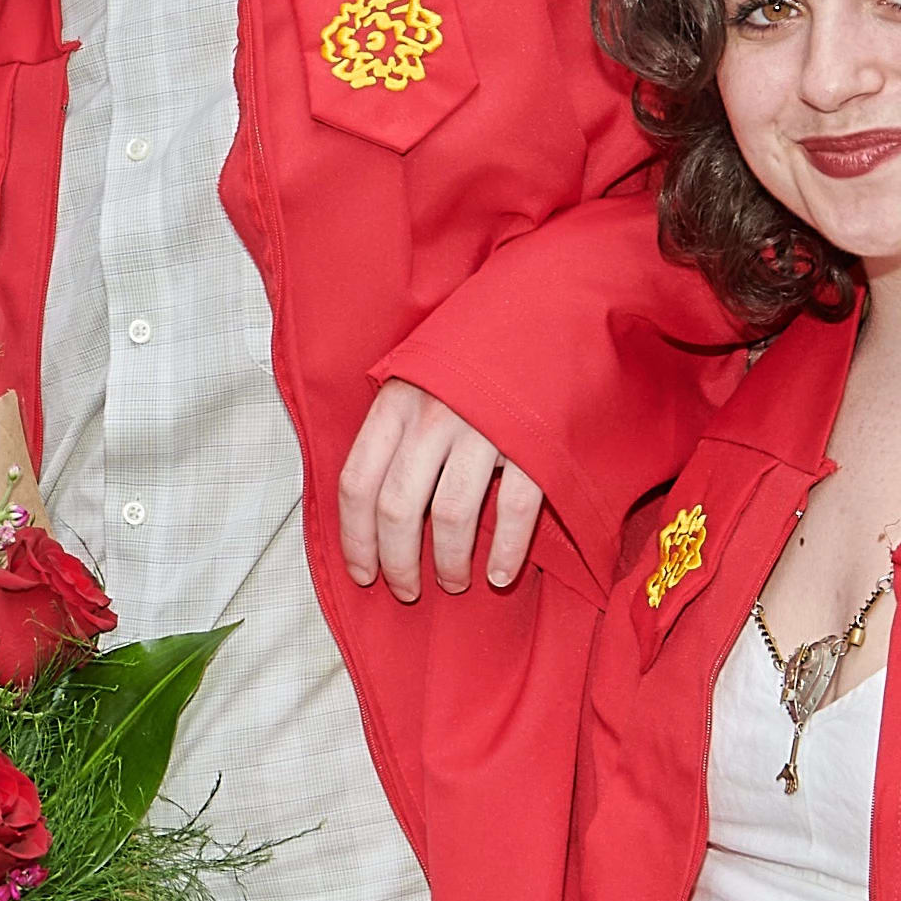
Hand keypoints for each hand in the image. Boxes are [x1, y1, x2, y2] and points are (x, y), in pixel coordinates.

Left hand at [335, 379, 544, 599]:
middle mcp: (432, 416)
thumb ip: (393, 428)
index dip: (355, 539)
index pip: (356, 483)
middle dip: (398, 562)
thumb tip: (367, 501)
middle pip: (397, 509)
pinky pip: (514, 510)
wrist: (546, 310)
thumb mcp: (418, 379)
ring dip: (449, 563)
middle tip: (406, 590)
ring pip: (451, 516)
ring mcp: (483, 428)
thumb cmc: (474, 357)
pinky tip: (501, 574)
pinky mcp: (533, 442)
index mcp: (395, 403)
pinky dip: (507, 552)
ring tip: (454, 582)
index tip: (363, 573)